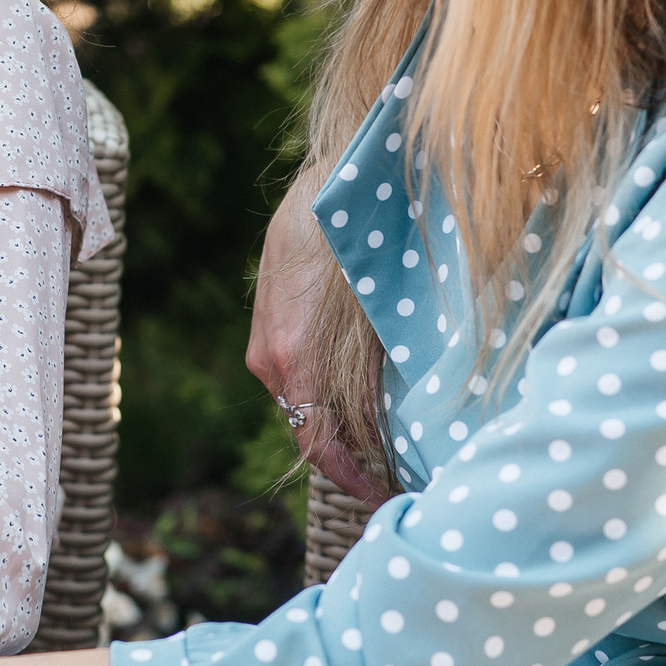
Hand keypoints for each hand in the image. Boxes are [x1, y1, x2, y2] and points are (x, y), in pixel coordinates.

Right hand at [248, 176, 382, 503]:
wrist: (338, 168)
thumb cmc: (365, 234)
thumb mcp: (379, 311)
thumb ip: (375, 375)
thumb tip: (394, 430)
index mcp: (295, 361)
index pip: (318, 448)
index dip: (354, 481)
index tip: (388, 497)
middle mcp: (273, 358)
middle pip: (308, 432)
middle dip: (351, 460)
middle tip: (399, 475)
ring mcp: (266, 340)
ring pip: (301, 403)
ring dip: (339, 426)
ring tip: (388, 439)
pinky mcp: (271, 320)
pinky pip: (296, 374)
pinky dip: (327, 392)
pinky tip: (363, 390)